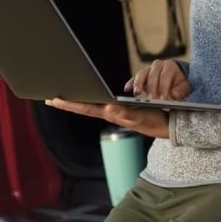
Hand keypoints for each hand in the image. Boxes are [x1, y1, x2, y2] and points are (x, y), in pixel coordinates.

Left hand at [44, 99, 168, 138]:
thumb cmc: (156, 122)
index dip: (69, 103)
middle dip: (68, 102)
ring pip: (92, 105)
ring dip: (78, 101)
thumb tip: (109, 107)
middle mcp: (111, 113)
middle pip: (85, 106)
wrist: (170, 125)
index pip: (85, 108)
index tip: (53, 99)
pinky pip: (103, 103)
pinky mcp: (124, 109)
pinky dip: (93, 99)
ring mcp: (117, 111)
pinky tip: (91, 96)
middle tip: (50, 98)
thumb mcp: (142, 118)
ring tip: (65, 96)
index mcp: (112, 114)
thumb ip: (126, 114)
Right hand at [124, 59, 190, 100]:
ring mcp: (148, 70)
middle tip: (151, 98)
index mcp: (170, 66)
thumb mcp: (185, 86)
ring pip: (142, 74)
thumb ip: (181, 90)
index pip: (166, 75)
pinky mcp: (141, 76)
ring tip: (137, 94)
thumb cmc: (180, 83)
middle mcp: (158, 65)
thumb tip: (175, 95)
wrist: (175, 78)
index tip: (163, 98)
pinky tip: (127, 89)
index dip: (164, 87)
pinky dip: (131, 83)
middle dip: (152, 87)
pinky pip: (134, 78)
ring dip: (139, 84)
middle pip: (152, 74)